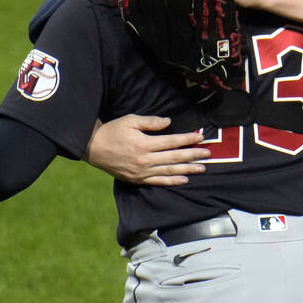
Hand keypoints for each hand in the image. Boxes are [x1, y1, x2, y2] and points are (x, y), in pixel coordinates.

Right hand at [85, 115, 210, 185]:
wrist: (93, 149)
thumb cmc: (113, 131)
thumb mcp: (130, 120)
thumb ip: (151, 122)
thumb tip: (169, 122)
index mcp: (144, 144)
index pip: (172, 142)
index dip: (187, 139)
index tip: (200, 137)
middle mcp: (145, 160)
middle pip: (174, 158)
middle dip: (193, 155)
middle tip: (208, 154)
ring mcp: (142, 172)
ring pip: (169, 171)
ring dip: (187, 170)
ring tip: (202, 168)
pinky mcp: (138, 179)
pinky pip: (158, 181)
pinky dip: (172, 181)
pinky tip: (184, 180)